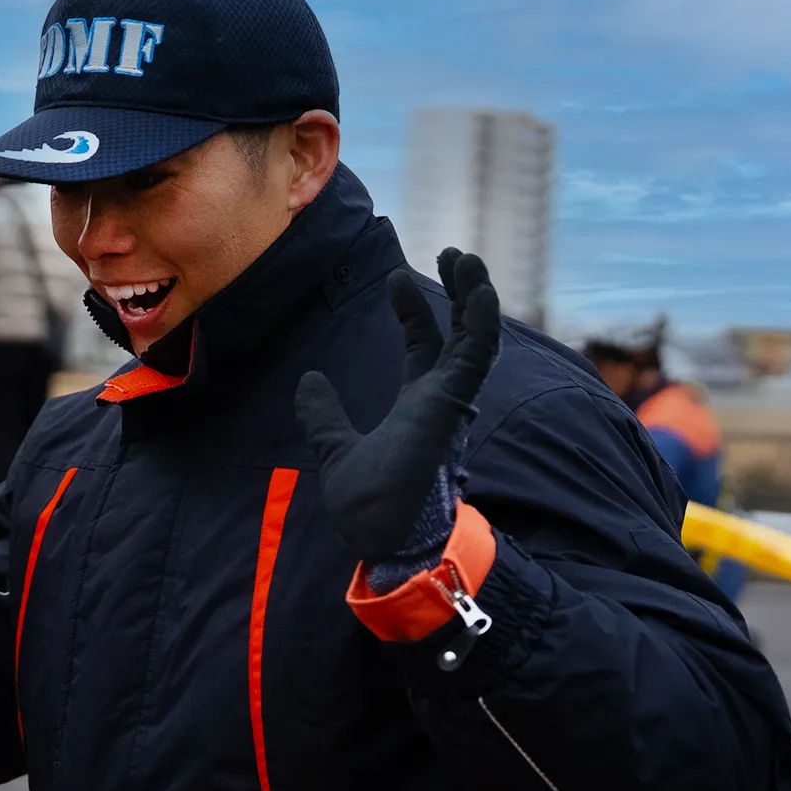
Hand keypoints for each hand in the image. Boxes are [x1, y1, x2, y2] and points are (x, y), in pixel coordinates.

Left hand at [294, 250, 500, 568]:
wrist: (382, 538)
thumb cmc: (370, 509)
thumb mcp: (336, 451)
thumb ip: (324, 417)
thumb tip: (309, 380)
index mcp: (419, 406)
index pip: (425, 345)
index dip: (415, 310)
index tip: (396, 278)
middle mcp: (441, 399)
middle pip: (460, 333)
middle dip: (460, 292)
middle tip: (452, 253)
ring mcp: (450, 402)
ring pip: (476, 338)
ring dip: (475, 296)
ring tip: (465, 258)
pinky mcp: (453, 406)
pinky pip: (476, 356)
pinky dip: (481, 322)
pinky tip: (479, 291)